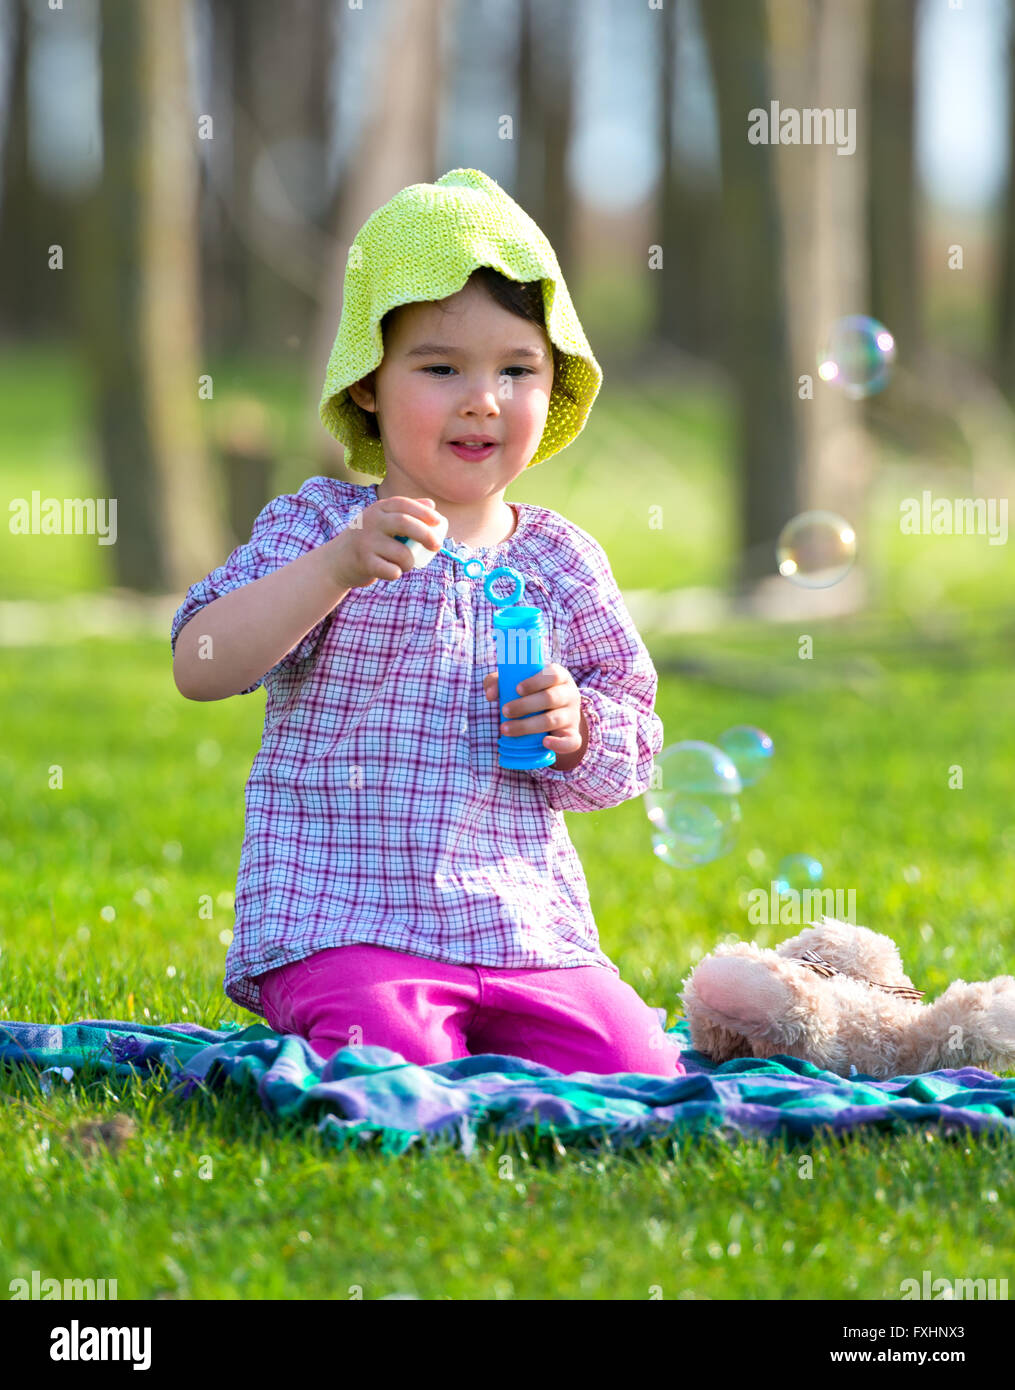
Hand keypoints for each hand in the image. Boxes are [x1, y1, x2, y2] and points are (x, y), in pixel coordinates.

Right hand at [329, 496, 443, 589]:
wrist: (337, 561)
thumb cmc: (368, 539)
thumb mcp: (382, 520)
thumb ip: (405, 511)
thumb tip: (431, 505)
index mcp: (378, 509)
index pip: (404, 504)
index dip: (424, 512)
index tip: (439, 522)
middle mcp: (371, 522)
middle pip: (404, 523)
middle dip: (425, 534)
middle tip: (436, 546)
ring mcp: (366, 542)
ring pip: (402, 553)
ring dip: (410, 562)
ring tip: (406, 564)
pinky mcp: (364, 562)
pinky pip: (391, 570)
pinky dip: (397, 573)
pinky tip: (393, 572)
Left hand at [483, 663, 584, 755]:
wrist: (552, 716)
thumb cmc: (530, 695)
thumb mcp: (516, 683)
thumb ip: (499, 682)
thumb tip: (490, 695)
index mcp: (559, 676)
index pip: (553, 674)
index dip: (535, 682)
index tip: (517, 689)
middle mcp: (569, 694)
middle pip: (550, 697)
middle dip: (525, 705)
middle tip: (504, 711)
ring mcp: (572, 715)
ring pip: (553, 720)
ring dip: (528, 726)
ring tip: (506, 729)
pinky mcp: (573, 734)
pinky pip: (571, 741)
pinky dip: (559, 744)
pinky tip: (544, 742)